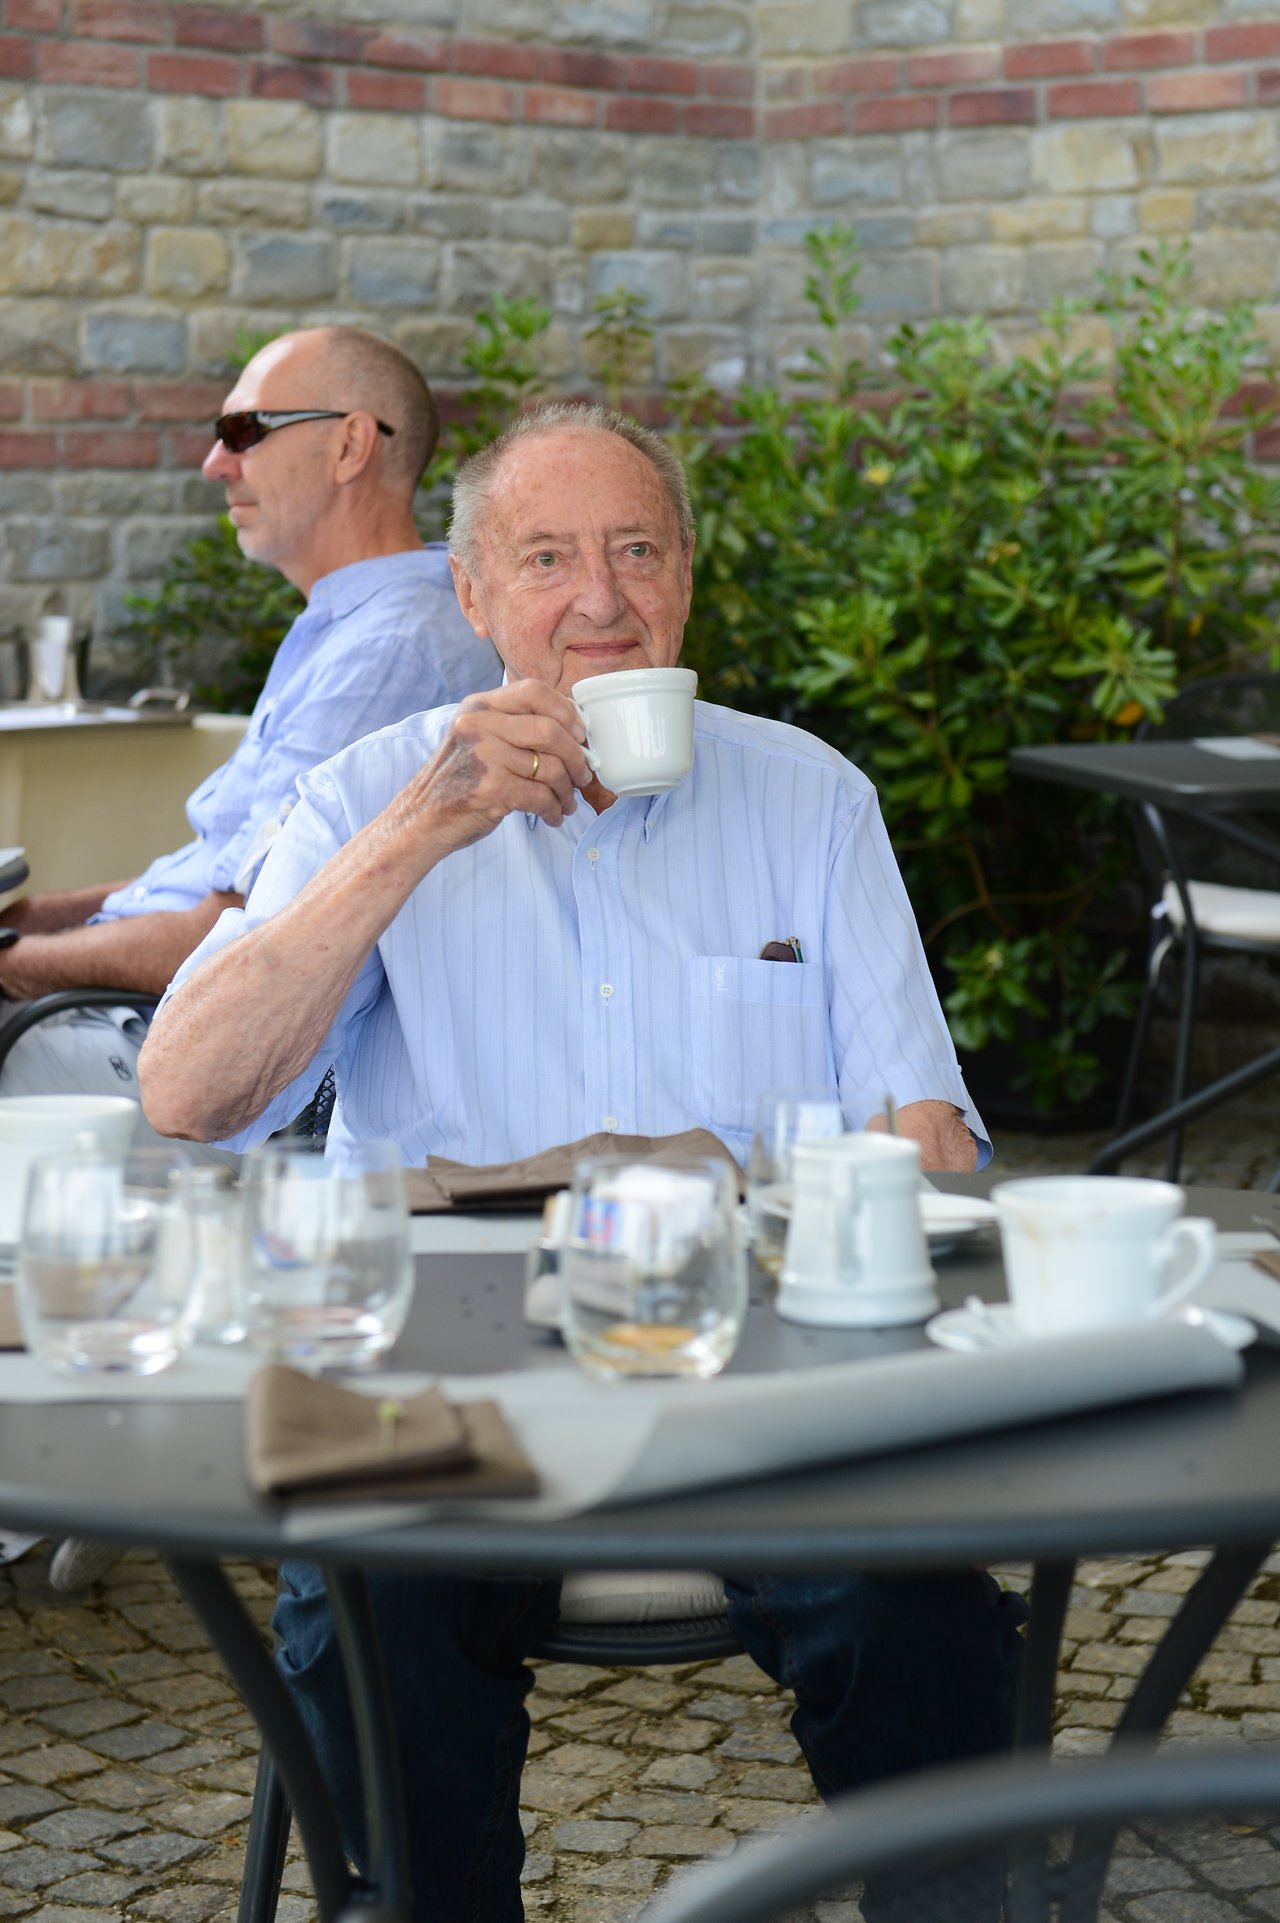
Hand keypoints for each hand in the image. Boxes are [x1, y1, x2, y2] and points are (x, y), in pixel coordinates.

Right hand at [390, 682, 593, 855]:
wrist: (422, 817)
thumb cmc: (458, 779)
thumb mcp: (476, 736)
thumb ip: (513, 724)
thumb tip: (573, 727)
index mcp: (479, 706)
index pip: (534, 690)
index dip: (567, 711)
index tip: (580, 733)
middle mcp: (479, 725)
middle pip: (550, 731)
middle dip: (576, 757)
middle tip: (583, 775)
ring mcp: (484, 756)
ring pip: (550, 768)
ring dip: (567, 790)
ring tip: (567, 801)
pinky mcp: (491, 789)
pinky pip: (541, 796)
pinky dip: (554, 809)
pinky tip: (552, 815)